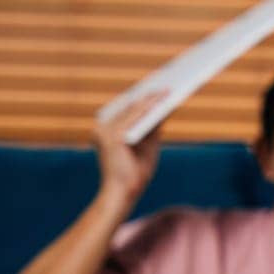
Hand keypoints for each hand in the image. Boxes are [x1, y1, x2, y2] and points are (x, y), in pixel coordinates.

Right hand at [94, 89, 165, 210]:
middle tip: (169, 81)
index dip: (145, 97)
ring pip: (134, 108)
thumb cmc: (135, 173)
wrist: (122, 193)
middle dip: (150, 94)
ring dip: (152, 97)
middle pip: (131, 106)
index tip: (162, 85)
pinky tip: (163, 99)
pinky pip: (135, 116)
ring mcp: (106, 129)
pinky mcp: (112, 135)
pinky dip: (149, 106)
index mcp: (108, 129)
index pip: (128, 109)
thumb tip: (165, 108)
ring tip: (170, 88)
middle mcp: (103, 127)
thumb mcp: (147, 146)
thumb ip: (152, 128)